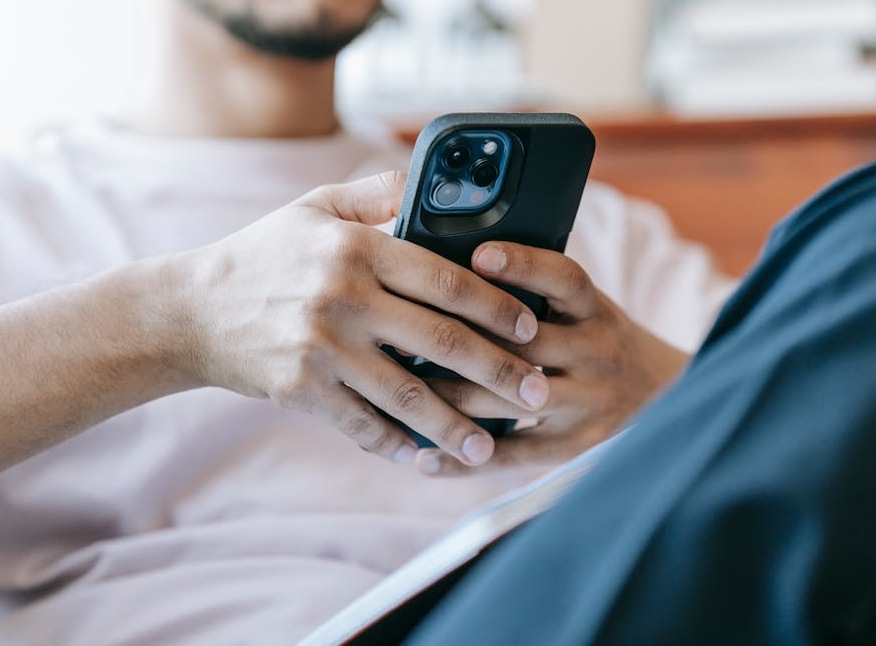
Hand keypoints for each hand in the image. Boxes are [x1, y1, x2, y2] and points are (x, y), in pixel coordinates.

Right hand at [177, 173, 550, 466]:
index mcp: (357, 247)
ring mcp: (321, 347)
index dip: (498, 306)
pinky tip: (428, 460)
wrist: (190, 311)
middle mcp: (343, 296)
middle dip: (500, 373)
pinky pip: (362, 425)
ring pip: (408, 395)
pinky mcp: (300, 390)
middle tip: (540, 394)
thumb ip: (378, 192)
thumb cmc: (264, 254)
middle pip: (442, 342)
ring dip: (457, 426)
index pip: (448, 279)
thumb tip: (435, 181)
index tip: (532, 327)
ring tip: (492, 448)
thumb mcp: (315, 208)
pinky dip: (398, 446)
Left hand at [417, 241, 690, 475]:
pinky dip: (464, 460)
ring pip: (507, 402)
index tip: (477, 255)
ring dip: (447, 398)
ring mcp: (587, 405)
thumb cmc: (600, 339)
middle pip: (524, 346)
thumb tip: (459, 262)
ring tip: (396, 390)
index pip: (565, 279)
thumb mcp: (587, 307)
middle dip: (459, 340)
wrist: (665, 396)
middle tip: (399, 331)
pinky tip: (422, 458)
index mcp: (597, 311)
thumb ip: (539, 291)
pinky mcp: (574, 448)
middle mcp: (597, 354)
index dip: (523, 264)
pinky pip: (512, 456)